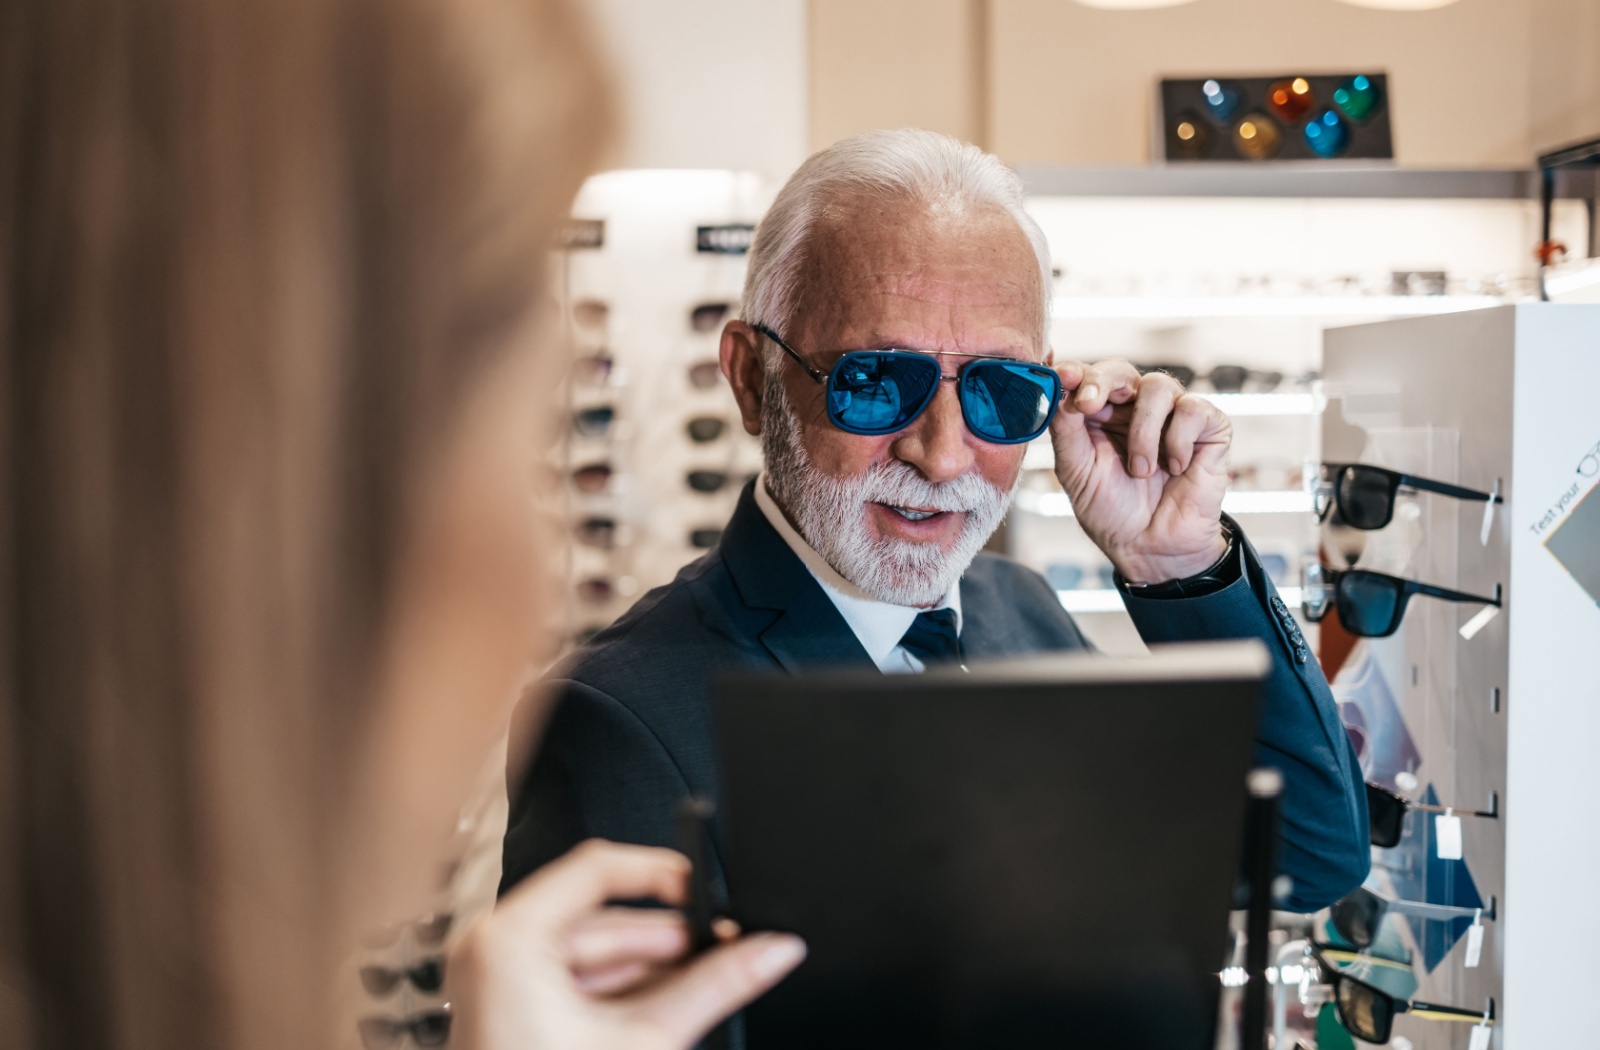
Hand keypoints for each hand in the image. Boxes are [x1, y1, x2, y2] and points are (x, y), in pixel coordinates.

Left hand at [451, 839, 805, 1049]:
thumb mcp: (646, 1039)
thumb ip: (716, 985)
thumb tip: (771, 950)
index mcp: (510, 940)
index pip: (599, 868)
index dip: (665, 874)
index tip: (711, 893)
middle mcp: (493, 949)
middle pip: (603, 916)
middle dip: (671, 938)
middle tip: (729, 946)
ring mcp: (497, 979)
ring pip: (596, 950)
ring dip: (654, 967)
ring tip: (706, 981)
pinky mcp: (510, 1007)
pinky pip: (576, 977)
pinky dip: (623, 989)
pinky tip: (667, 1006)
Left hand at [1048, 359, 1231, 584]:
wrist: (1150, 548)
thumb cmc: (1112, 510)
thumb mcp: (1076, 471)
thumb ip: (1065, 429)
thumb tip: (1058, 389)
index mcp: (1101, 415)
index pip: (1088, 378)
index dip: (1077, 372)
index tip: (1064, 377)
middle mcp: (1135, 409)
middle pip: (1120, 370)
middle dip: (1102, 383)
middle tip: (1089, 405)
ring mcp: (1172, 415)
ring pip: (1158, 386)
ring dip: (1142, 431)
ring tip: (1140, 470)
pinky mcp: (1208, 427)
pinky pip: (1193, 409)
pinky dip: (1178, 440)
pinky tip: (1174, 468)